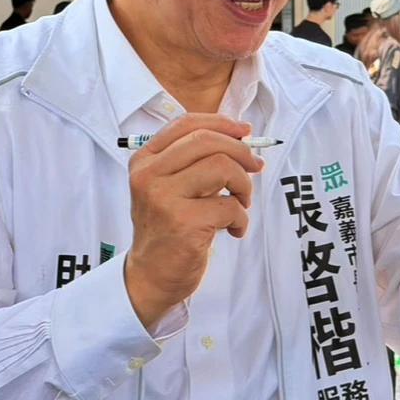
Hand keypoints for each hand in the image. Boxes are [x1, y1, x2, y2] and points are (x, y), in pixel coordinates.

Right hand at [124, 114, 263, 327]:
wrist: (150, 276)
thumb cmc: (168, 229)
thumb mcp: (170, 187)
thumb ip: (195, 161)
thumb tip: (242, 136)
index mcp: (145, 161)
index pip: (186, 124)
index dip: (222, 124)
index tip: (245, 132)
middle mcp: (149, 175)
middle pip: (207, 141)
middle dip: (241, 153)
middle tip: (255, 169)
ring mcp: (164, 199)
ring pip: (222, 168)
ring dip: (243, 185)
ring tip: (241, 204)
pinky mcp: (183, 223)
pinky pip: (230, 206)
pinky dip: (241, 218)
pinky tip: (234, 230)